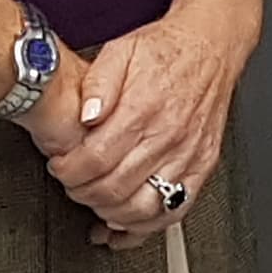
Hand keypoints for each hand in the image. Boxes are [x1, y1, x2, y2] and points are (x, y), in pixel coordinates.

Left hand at [43, 0, 254, 248]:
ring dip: (110, 214)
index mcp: (142, 109)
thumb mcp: (121, 50)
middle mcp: (167, 136)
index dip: (68, 171)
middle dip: (81, 194)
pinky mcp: (202, 166)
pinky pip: (174, 211)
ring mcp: (187, 155)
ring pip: (142, 209)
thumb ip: (97, 83)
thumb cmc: (166, 50)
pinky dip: (146, 226)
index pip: (94, 160)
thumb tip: (84, 115)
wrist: (211, 46)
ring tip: (95, 202)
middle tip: (72, 184)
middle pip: (113, 190)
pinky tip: (126, 225)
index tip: (60, 167)